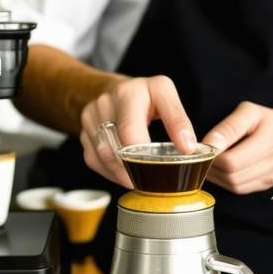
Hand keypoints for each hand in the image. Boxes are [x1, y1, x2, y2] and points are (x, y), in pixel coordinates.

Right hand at [80, 75, 196, 187]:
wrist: (115, 91)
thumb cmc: (144, 96)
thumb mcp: (165, 96)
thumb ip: (178, 119)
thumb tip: (188, 146)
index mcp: (129, 93)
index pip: (130, 129)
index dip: (145, 153)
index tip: (164, 167)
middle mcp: (105, 104)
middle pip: (116, 147)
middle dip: (136, 168)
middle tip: (155, 182)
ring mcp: (90, 120)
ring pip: (104, 157)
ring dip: (125, 174)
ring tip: (144, 181)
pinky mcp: (84, 135)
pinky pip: (95, 161)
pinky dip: (113, 173)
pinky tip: (127, 175)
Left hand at [203, 101, 272, 194]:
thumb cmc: (266, 121)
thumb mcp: (249, 111)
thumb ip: (229, 127)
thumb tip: (210, 144)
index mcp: (271, 137)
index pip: (233, 159)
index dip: (212, 156)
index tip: (204, 147)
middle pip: (232, 174)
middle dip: (213, 165)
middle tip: (206, 154)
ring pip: (234, 184)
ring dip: (218, 175)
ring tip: (213, 160)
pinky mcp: (268, 184)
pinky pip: (240, 189)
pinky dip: (226, 181)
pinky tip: (223, 169)